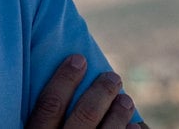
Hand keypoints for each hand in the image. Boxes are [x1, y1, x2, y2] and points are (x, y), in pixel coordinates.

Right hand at [25, 54, 147, 128]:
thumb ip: (42, 117)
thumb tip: (66, 72)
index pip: (49, 105)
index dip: (64, 78)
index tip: (78, 57)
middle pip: (83, 116)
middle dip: (101, 92)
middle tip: (112, 76)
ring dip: (119, 113)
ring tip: (125, 99)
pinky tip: (136, 127)